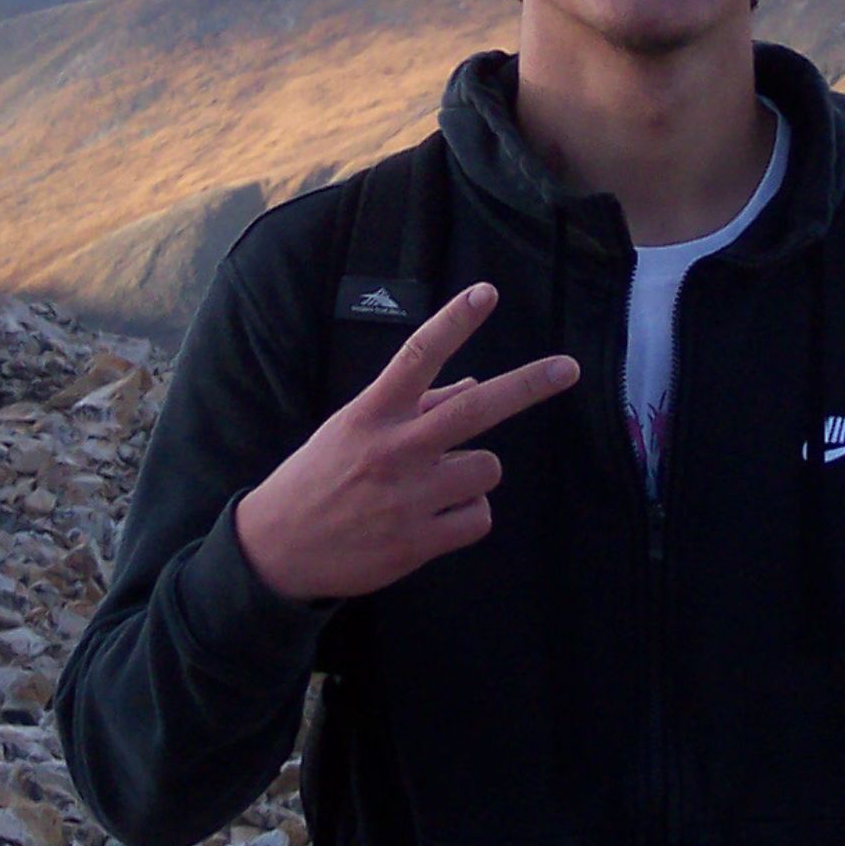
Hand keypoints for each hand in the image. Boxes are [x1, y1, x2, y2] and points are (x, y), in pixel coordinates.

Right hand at [234, 282, 578, 601]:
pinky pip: (479, 518)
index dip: (454, 322)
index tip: (487, 293)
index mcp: (373, 413)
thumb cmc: (321, 478)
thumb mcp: (354, 428)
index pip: (417, 356)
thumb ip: (414, 406)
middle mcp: (394, 448)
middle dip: (527, 385)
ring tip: (435, 488)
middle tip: (568, 368)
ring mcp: (409, 496)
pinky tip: (433, 521)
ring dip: (473, 476)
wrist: (276, 551)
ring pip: (486, 470)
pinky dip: (466, 517)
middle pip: (475, 409)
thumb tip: (472, 385)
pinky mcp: (419, 541)